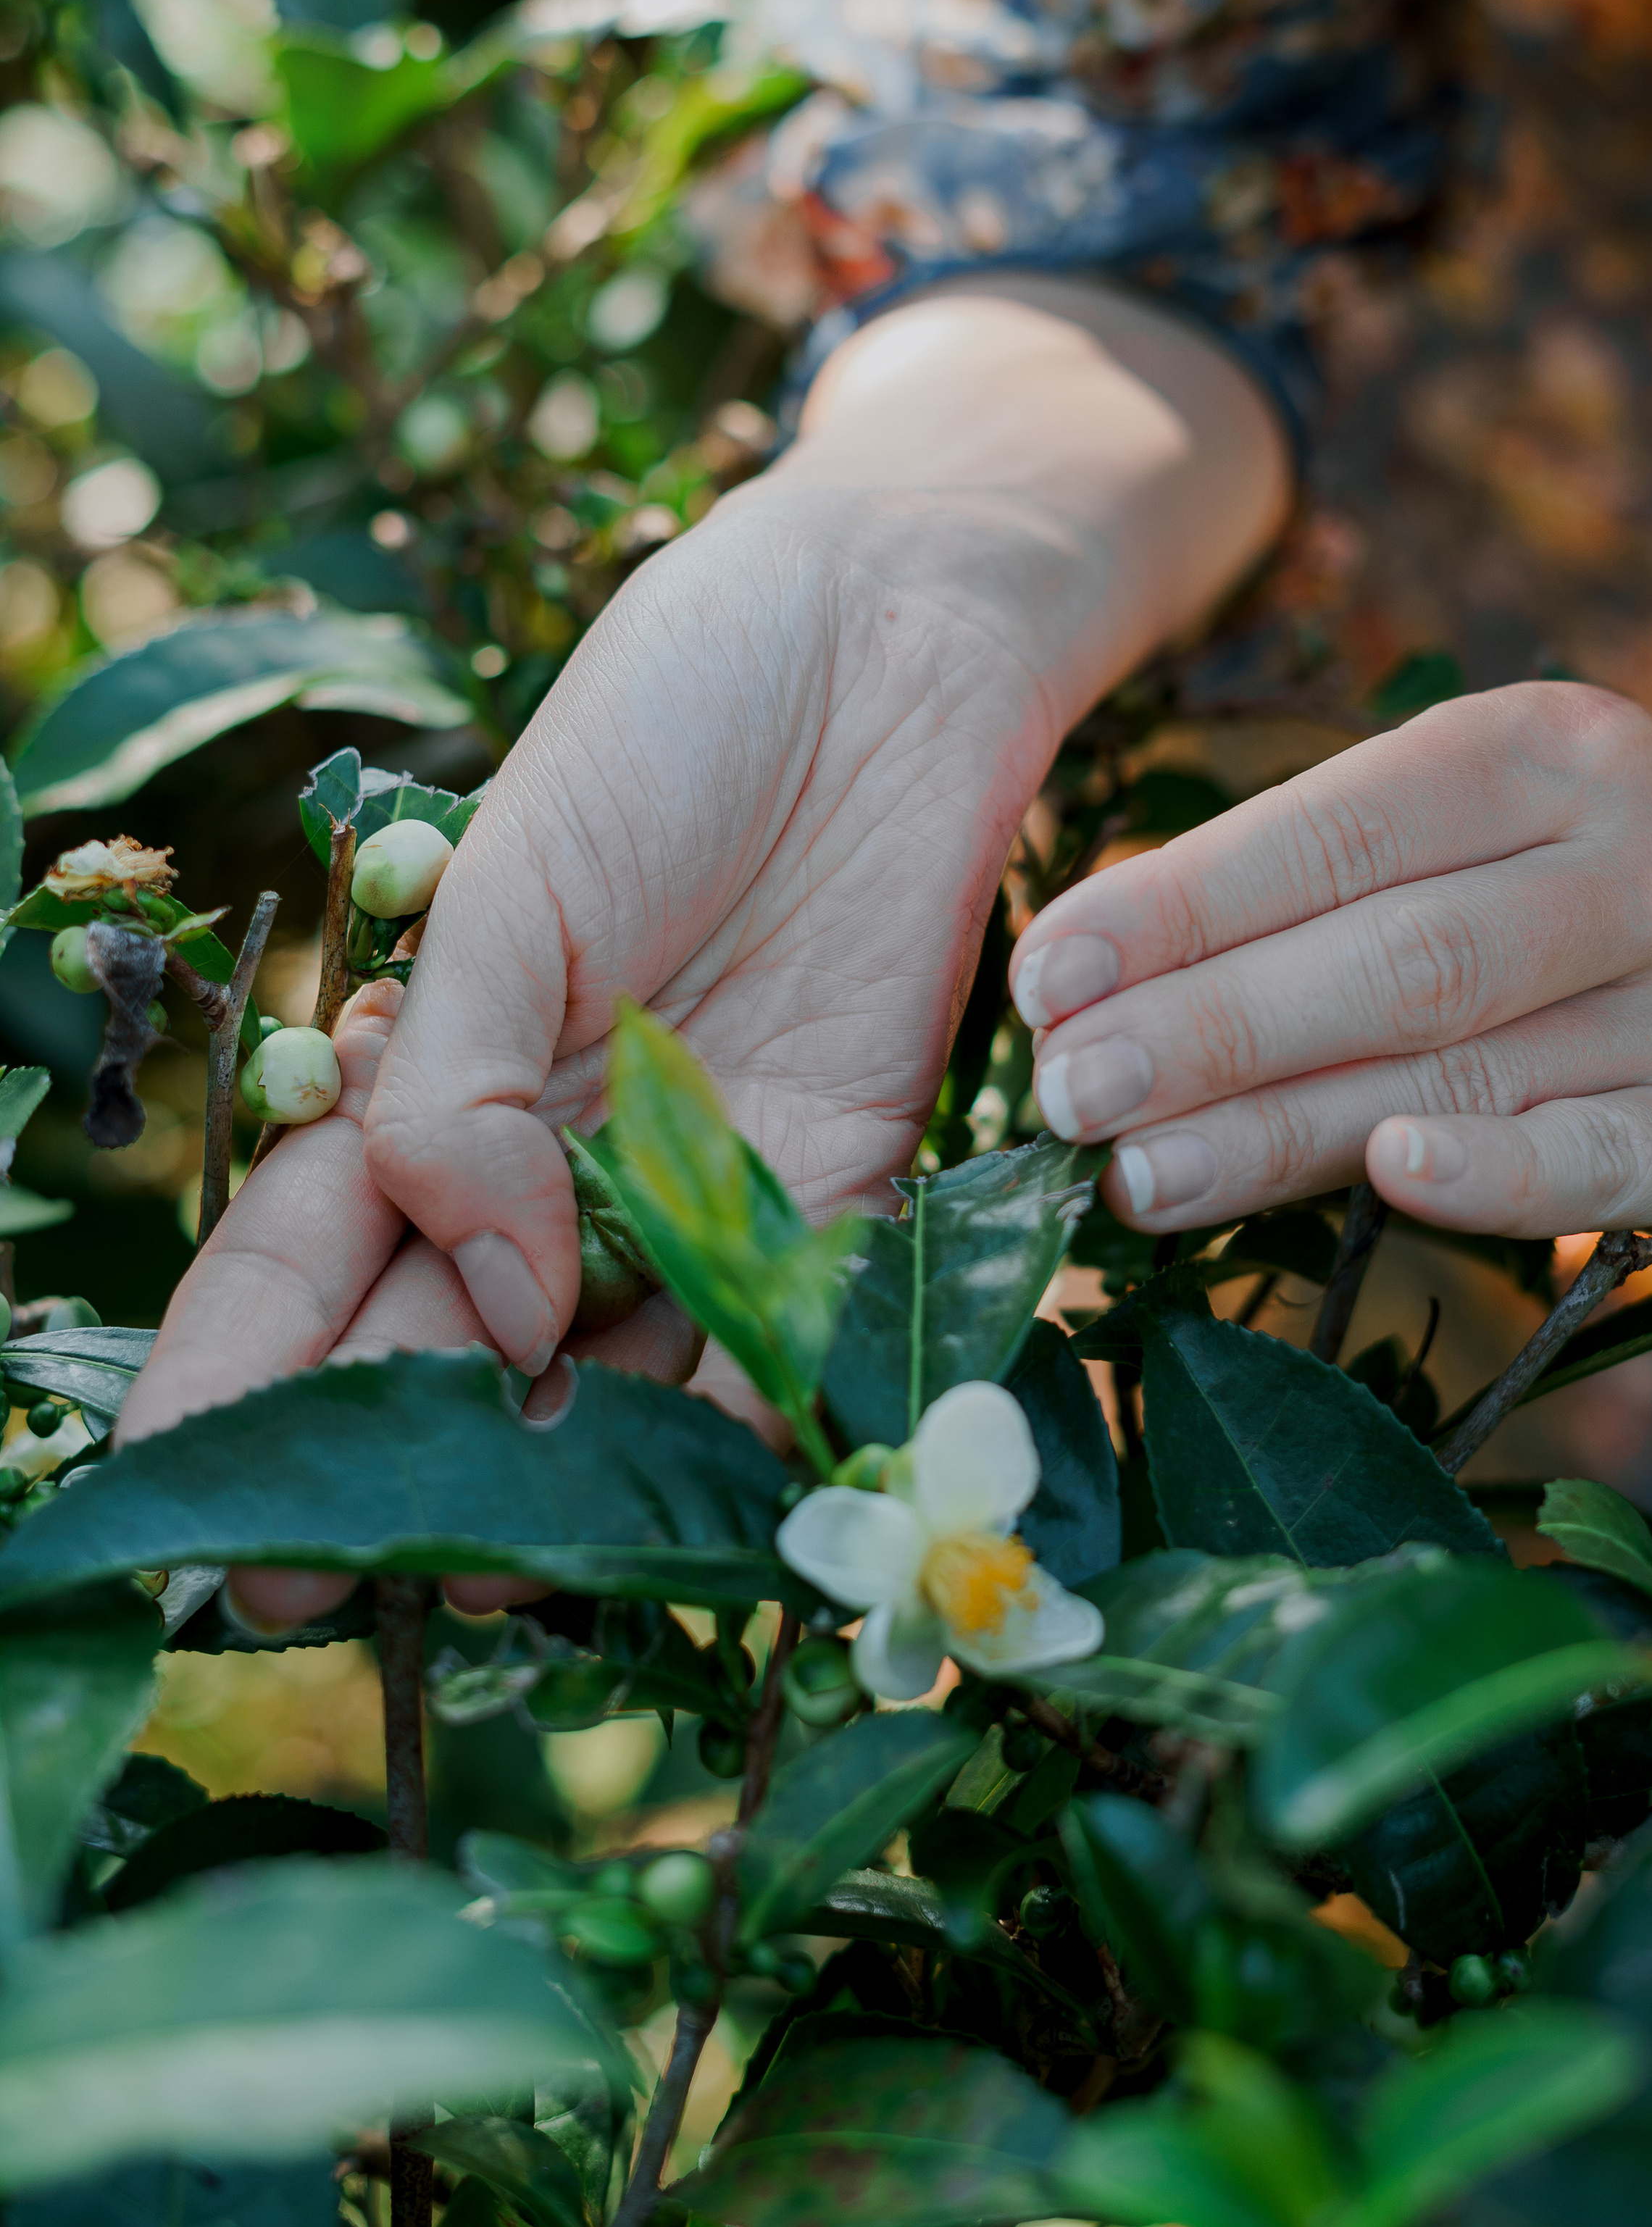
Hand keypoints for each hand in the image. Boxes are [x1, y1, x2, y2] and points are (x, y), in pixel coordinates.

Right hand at [116, 280, 1288, 1624]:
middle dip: (375, 1464)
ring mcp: (697, 1172)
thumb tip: (487, 1305)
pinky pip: (786, 1316)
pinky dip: (748, 1405)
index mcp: (441, 1069)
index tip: (181, 1495)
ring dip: (554, 1480)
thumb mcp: (521, 879)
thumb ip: (465, 1090)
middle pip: (441, 1338)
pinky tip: (702, 1494)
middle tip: (307, 1591)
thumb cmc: (679, 711)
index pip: (312, 1249)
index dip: (240, 1371)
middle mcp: (558, 1151)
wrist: (896, 634)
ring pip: (605, 1361)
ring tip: (487, 1583)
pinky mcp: (846, 1165)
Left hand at [1011, 683, 1651, 1238]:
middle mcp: (1651, 854)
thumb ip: (1257, 911)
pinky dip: (1497, 1173)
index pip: (1335, 831)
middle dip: (1211, 1029)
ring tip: (1139, 1170)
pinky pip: (1604, 1162)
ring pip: (1462, 1063)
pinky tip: (1393, 1174)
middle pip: (1397, 954)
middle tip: (1071, 1094)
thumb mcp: (1389, 857)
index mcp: (1547, 744)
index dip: (1177, 910)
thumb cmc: (1472, 899)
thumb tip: (1066, 1004)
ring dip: (1281, 1127)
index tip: (1044, 982)